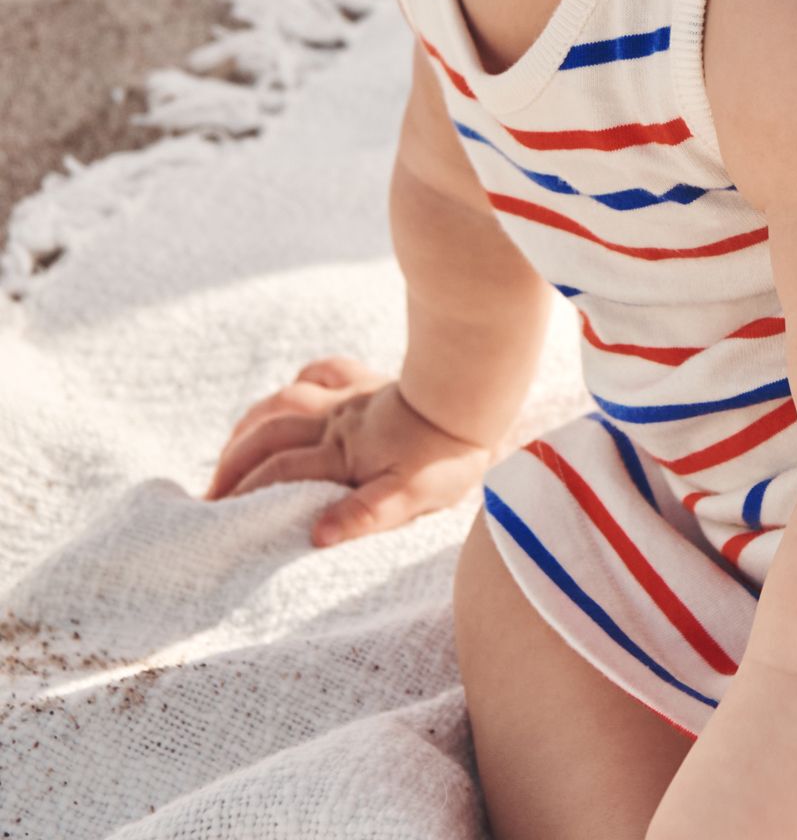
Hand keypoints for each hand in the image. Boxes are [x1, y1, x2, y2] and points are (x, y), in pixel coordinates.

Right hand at [203, 354, 500, 546]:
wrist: (475, 399)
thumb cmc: (447, 455)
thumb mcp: (412, 497)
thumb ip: (363, 515)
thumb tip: (316, 536)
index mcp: (341, 454)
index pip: (278, 474)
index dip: (243, 494)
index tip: (215, 515)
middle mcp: (335, 421)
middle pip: (267, 434)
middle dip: (233, 461)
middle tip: (211, 489)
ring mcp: (349, 397)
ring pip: (284, 401)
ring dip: (251, 424)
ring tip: (232, 447)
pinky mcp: (367, 382)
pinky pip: (323, 371)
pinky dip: (301, 380)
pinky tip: (292, 391)